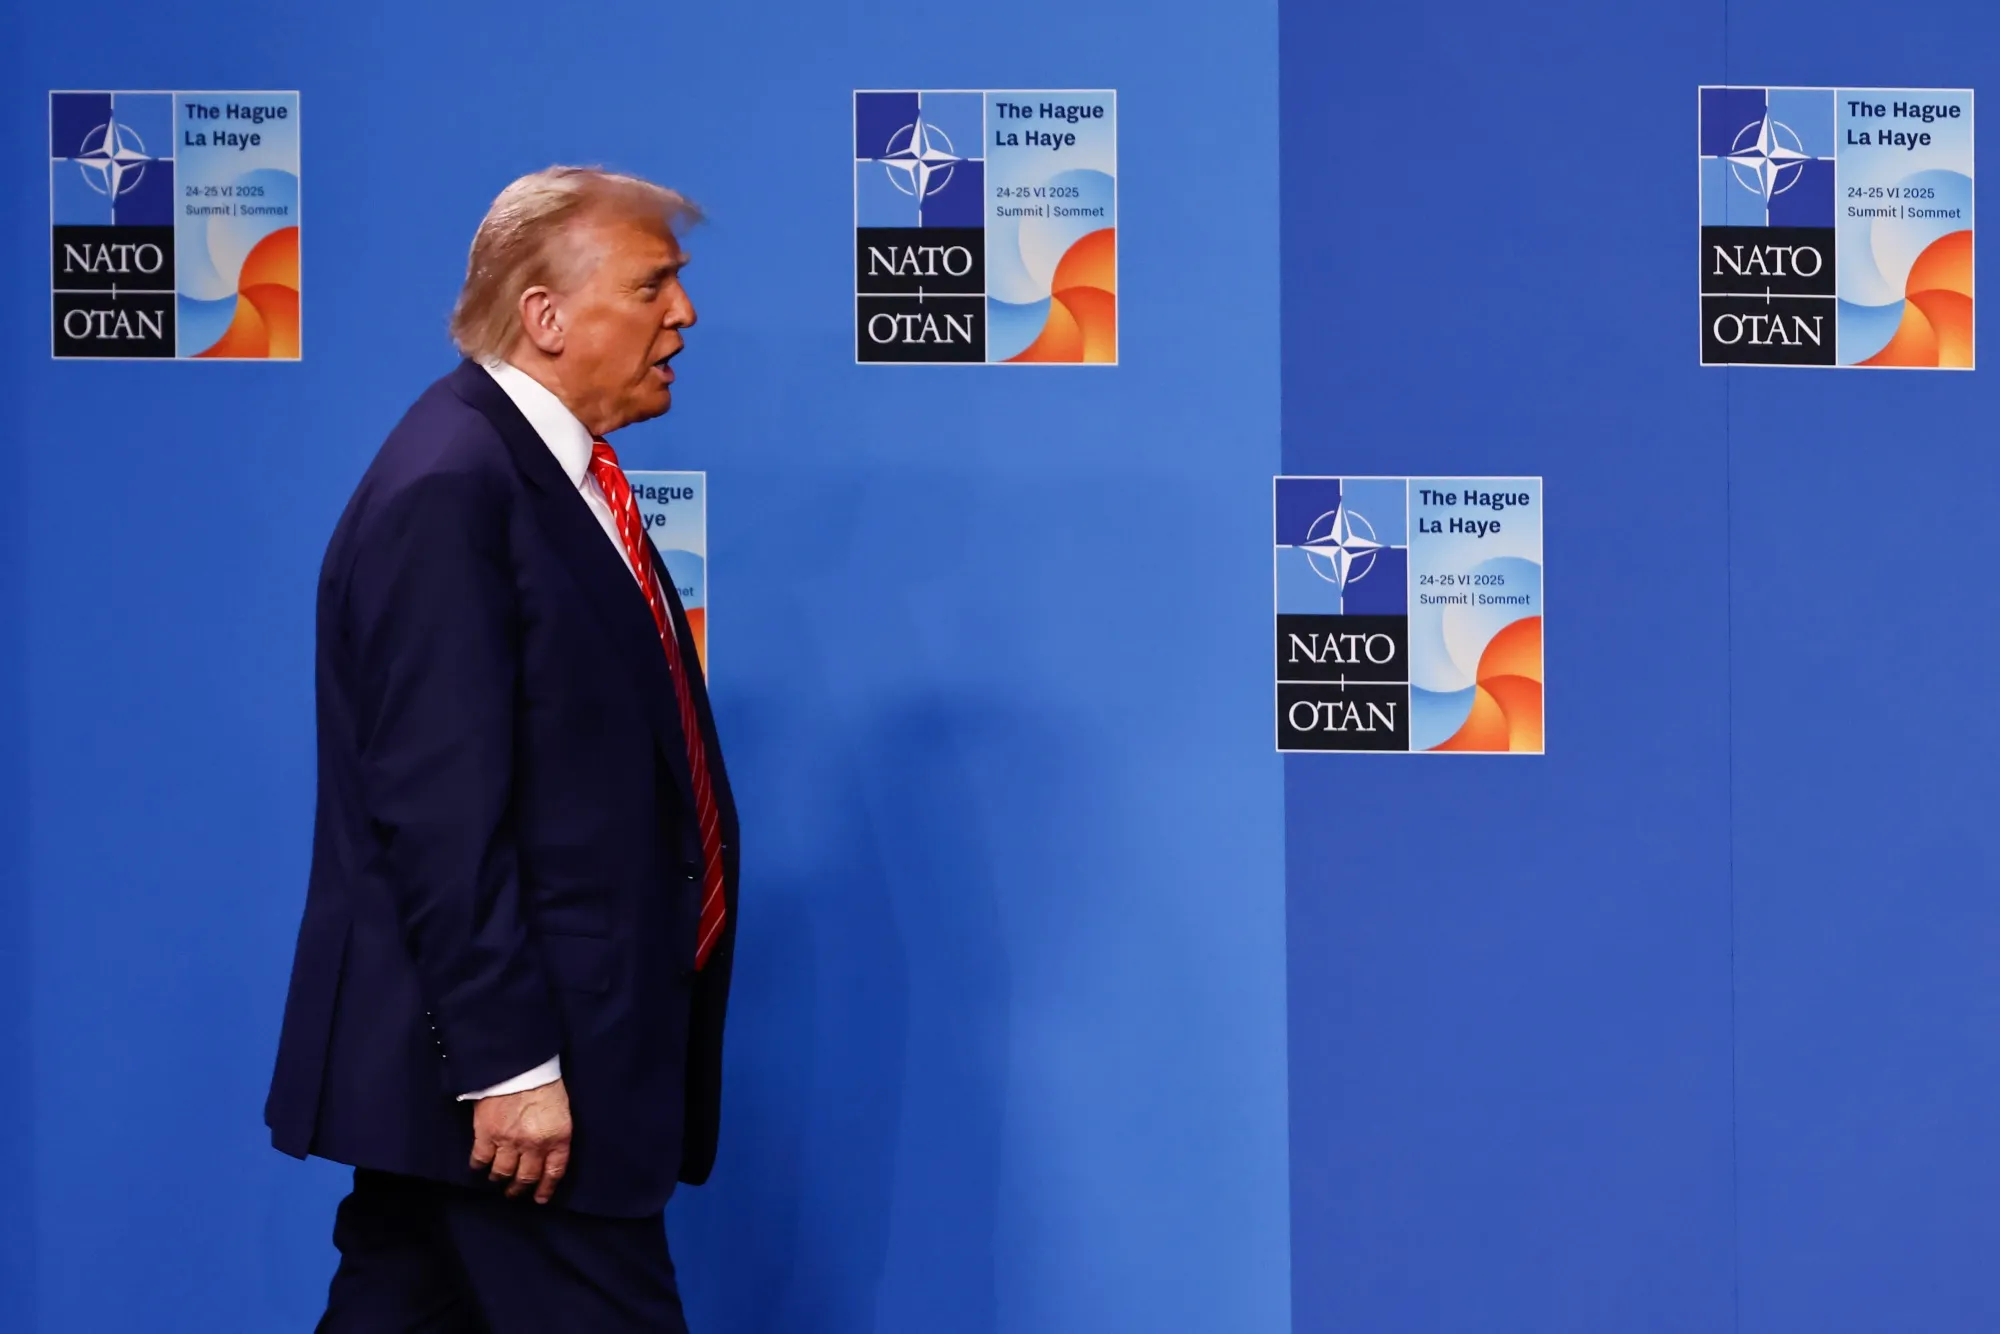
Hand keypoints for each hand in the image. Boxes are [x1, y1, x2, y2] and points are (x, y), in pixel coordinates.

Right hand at [469, 1078, 571, 1204]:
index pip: (554, 1172)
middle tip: (514, 1193)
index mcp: (558, 1137)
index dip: (545, 1188)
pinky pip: (481, 1159)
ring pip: (502, 1172)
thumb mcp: (561, 1110)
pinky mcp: (486, 1134)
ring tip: (497, 1179)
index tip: (539, 1199)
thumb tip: (547, 1154)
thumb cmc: (543, 1083)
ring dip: (499, 1178)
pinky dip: (479, 1166)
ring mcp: (509, 1141)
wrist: (518, 1064)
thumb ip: (555, 1134)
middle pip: (526, 1177)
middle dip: (519, 1188)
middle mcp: (534, 1144)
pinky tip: (479, 1166)